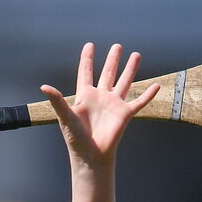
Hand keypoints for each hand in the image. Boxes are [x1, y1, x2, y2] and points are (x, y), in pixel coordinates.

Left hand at [40, 43, 159, 166]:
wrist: (91, 155)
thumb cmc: (76, 139)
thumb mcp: (66, 117)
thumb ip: (57, 100)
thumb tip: (44, 87)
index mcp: (85, 96)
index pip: (85, 72)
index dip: (87, 59)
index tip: (90, 45)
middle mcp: (101, 97)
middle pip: (108, 73)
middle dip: (112, 59)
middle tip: (117, 46)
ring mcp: (114, 105)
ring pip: (124, 81)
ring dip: (130, 69)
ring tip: (136, 55)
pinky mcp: (125, 114)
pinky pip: (139, 102)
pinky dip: (148, 95)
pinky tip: (156, 86)